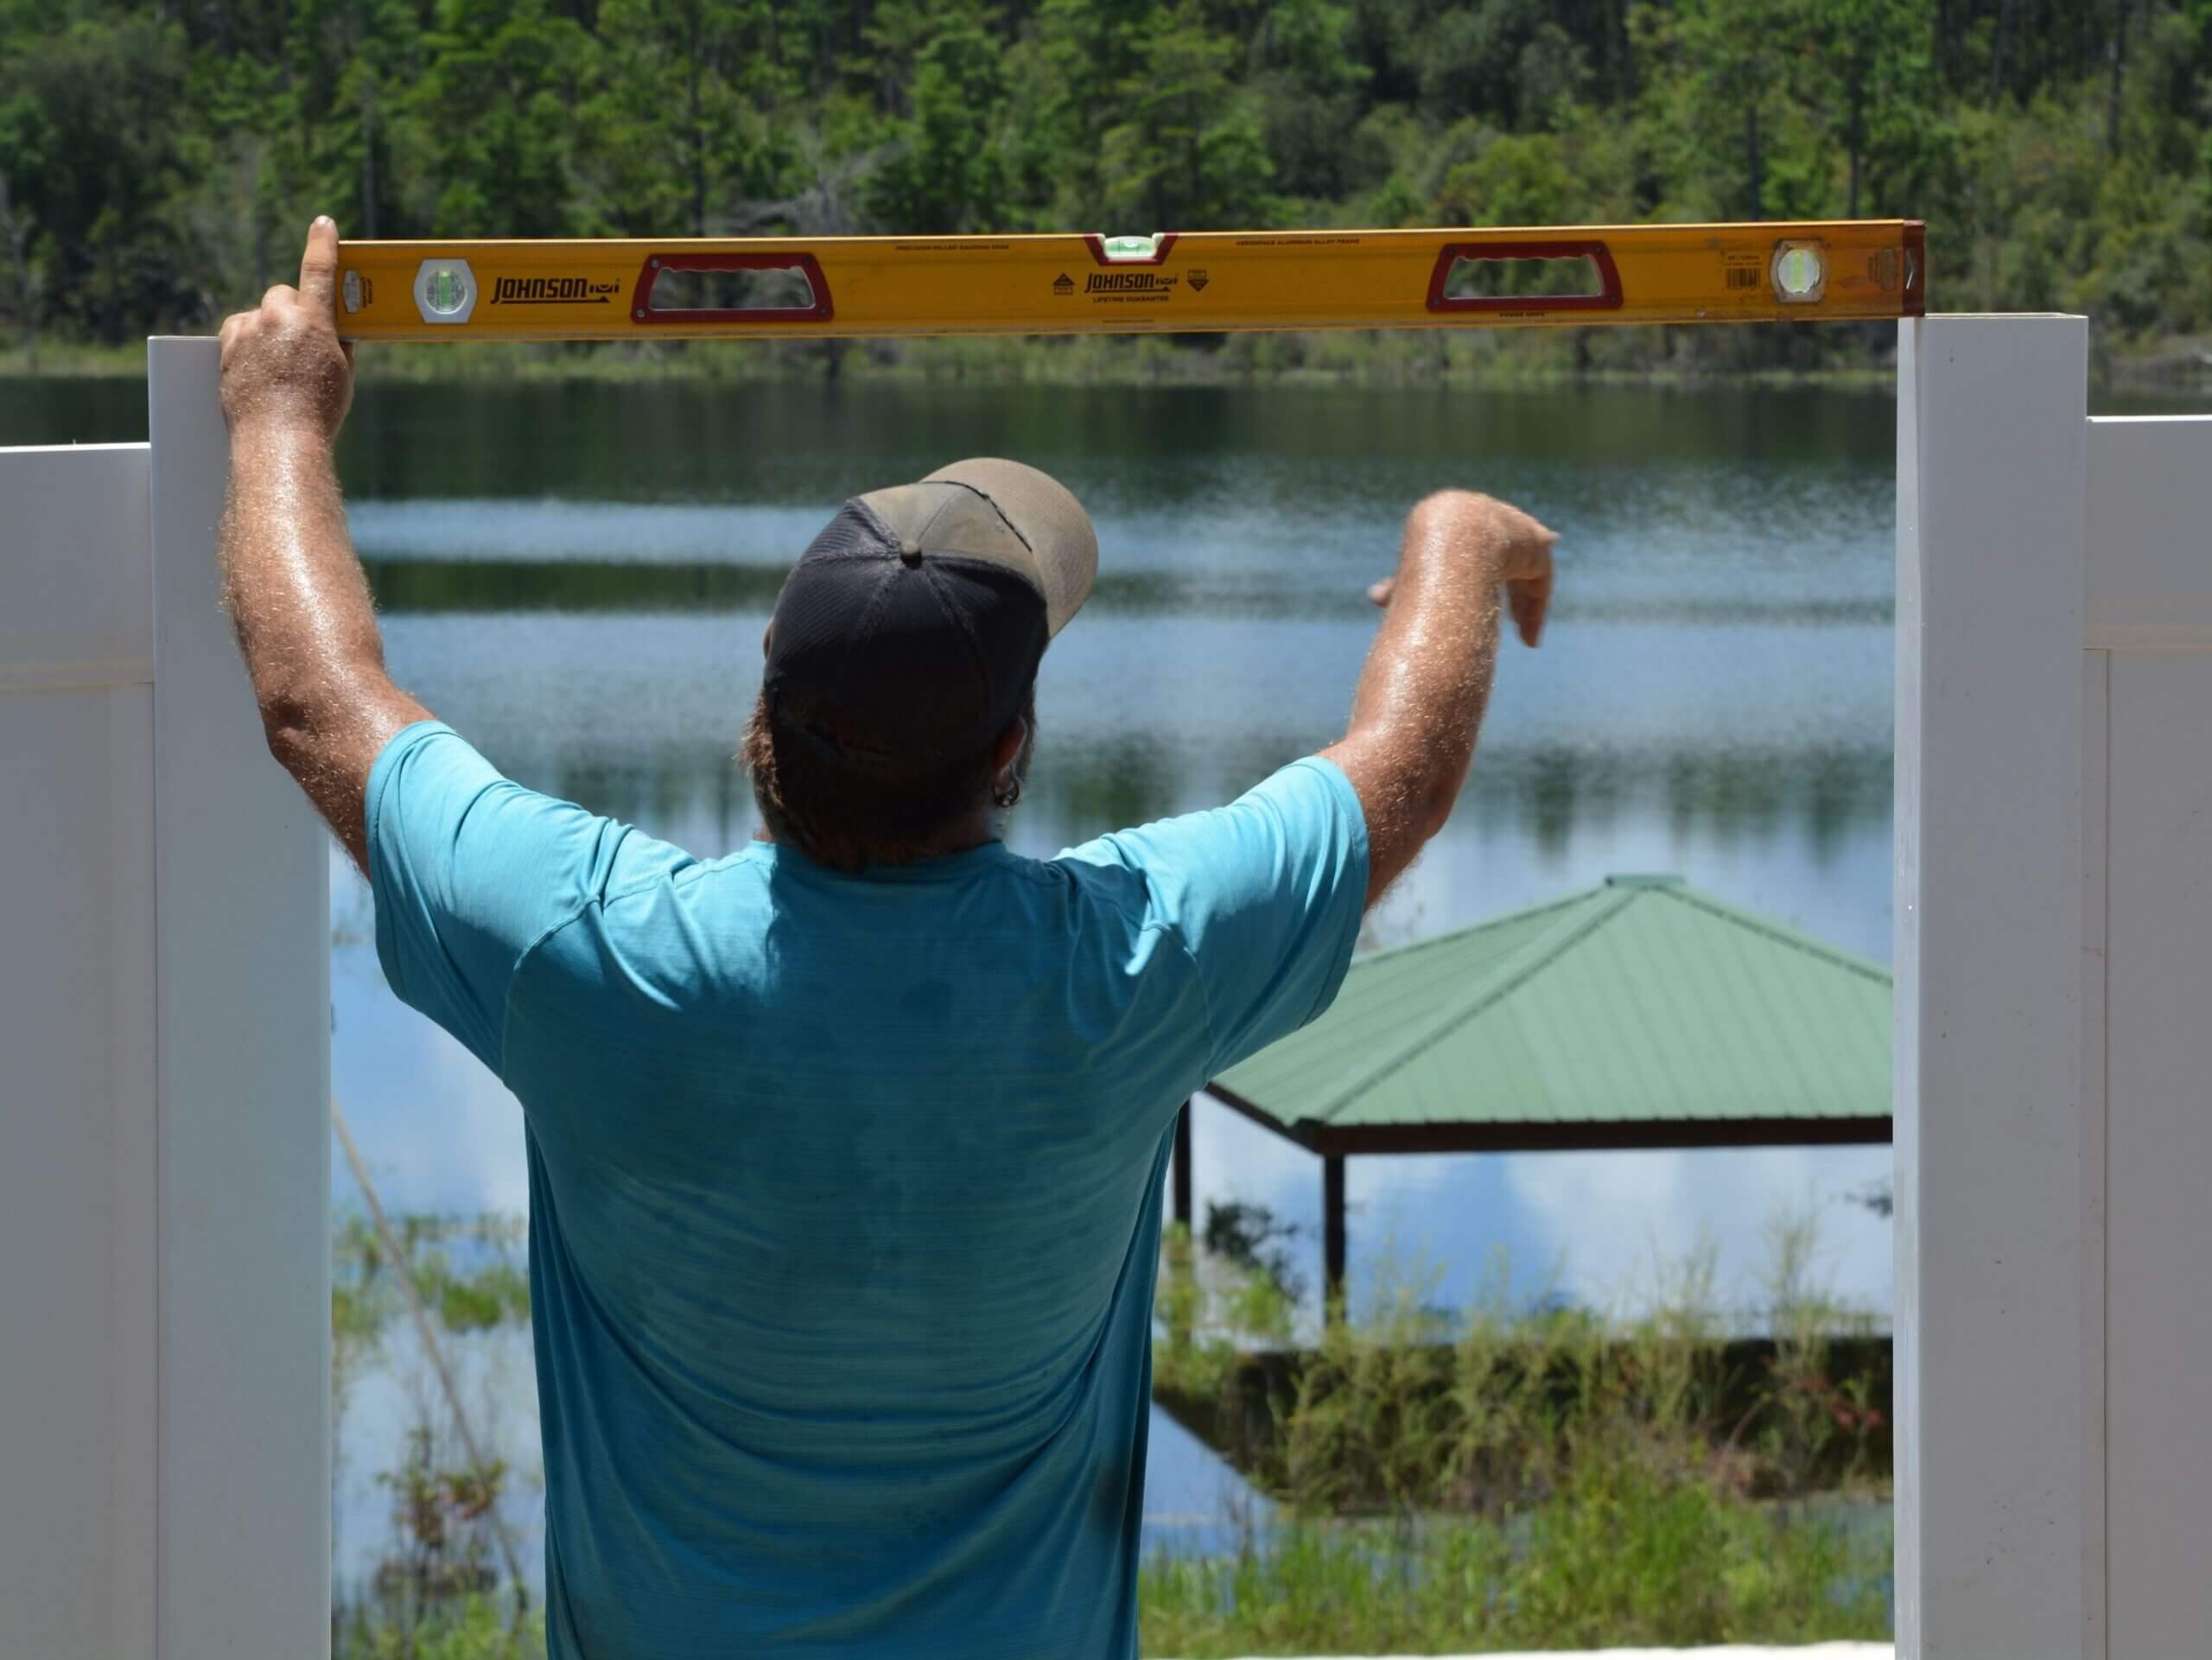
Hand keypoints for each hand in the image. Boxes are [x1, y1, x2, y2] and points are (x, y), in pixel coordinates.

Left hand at [219, 217, 354, 441]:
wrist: (279, 439)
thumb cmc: (318, 411)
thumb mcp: (342, 375)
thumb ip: (339, 343)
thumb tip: (337, 331)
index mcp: (313, 322)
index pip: (319, 270)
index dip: (323, 244)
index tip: (323, 224)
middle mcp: (277, 319)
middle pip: (282, 295)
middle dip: (291, 310)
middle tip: (302, 337)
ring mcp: (248, 331)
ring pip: (258, 315)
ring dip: (267, 328)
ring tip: (278, 364)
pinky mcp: (226, 347)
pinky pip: (238, 332)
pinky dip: (247, 342)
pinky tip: (258, 368)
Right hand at [1369, 493, 1556, 647]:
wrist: (1449, 534)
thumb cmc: (1421, 556)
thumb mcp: (1407, 576)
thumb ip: (1397, 585)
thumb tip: (1375, 597)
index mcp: (1463, 524)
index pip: (1476, 554)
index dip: (1475, 583)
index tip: (1473, 610)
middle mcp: (1493, 521)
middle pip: (1507, 561)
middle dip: (1510, 594)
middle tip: (1512, 624)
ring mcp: (1517, 529)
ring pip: (1526, 572)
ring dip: (1525, 606)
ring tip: (1526, 637)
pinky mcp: (1536, 543)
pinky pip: (1540, 580)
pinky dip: (1536, 609)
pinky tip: (1530, 639)